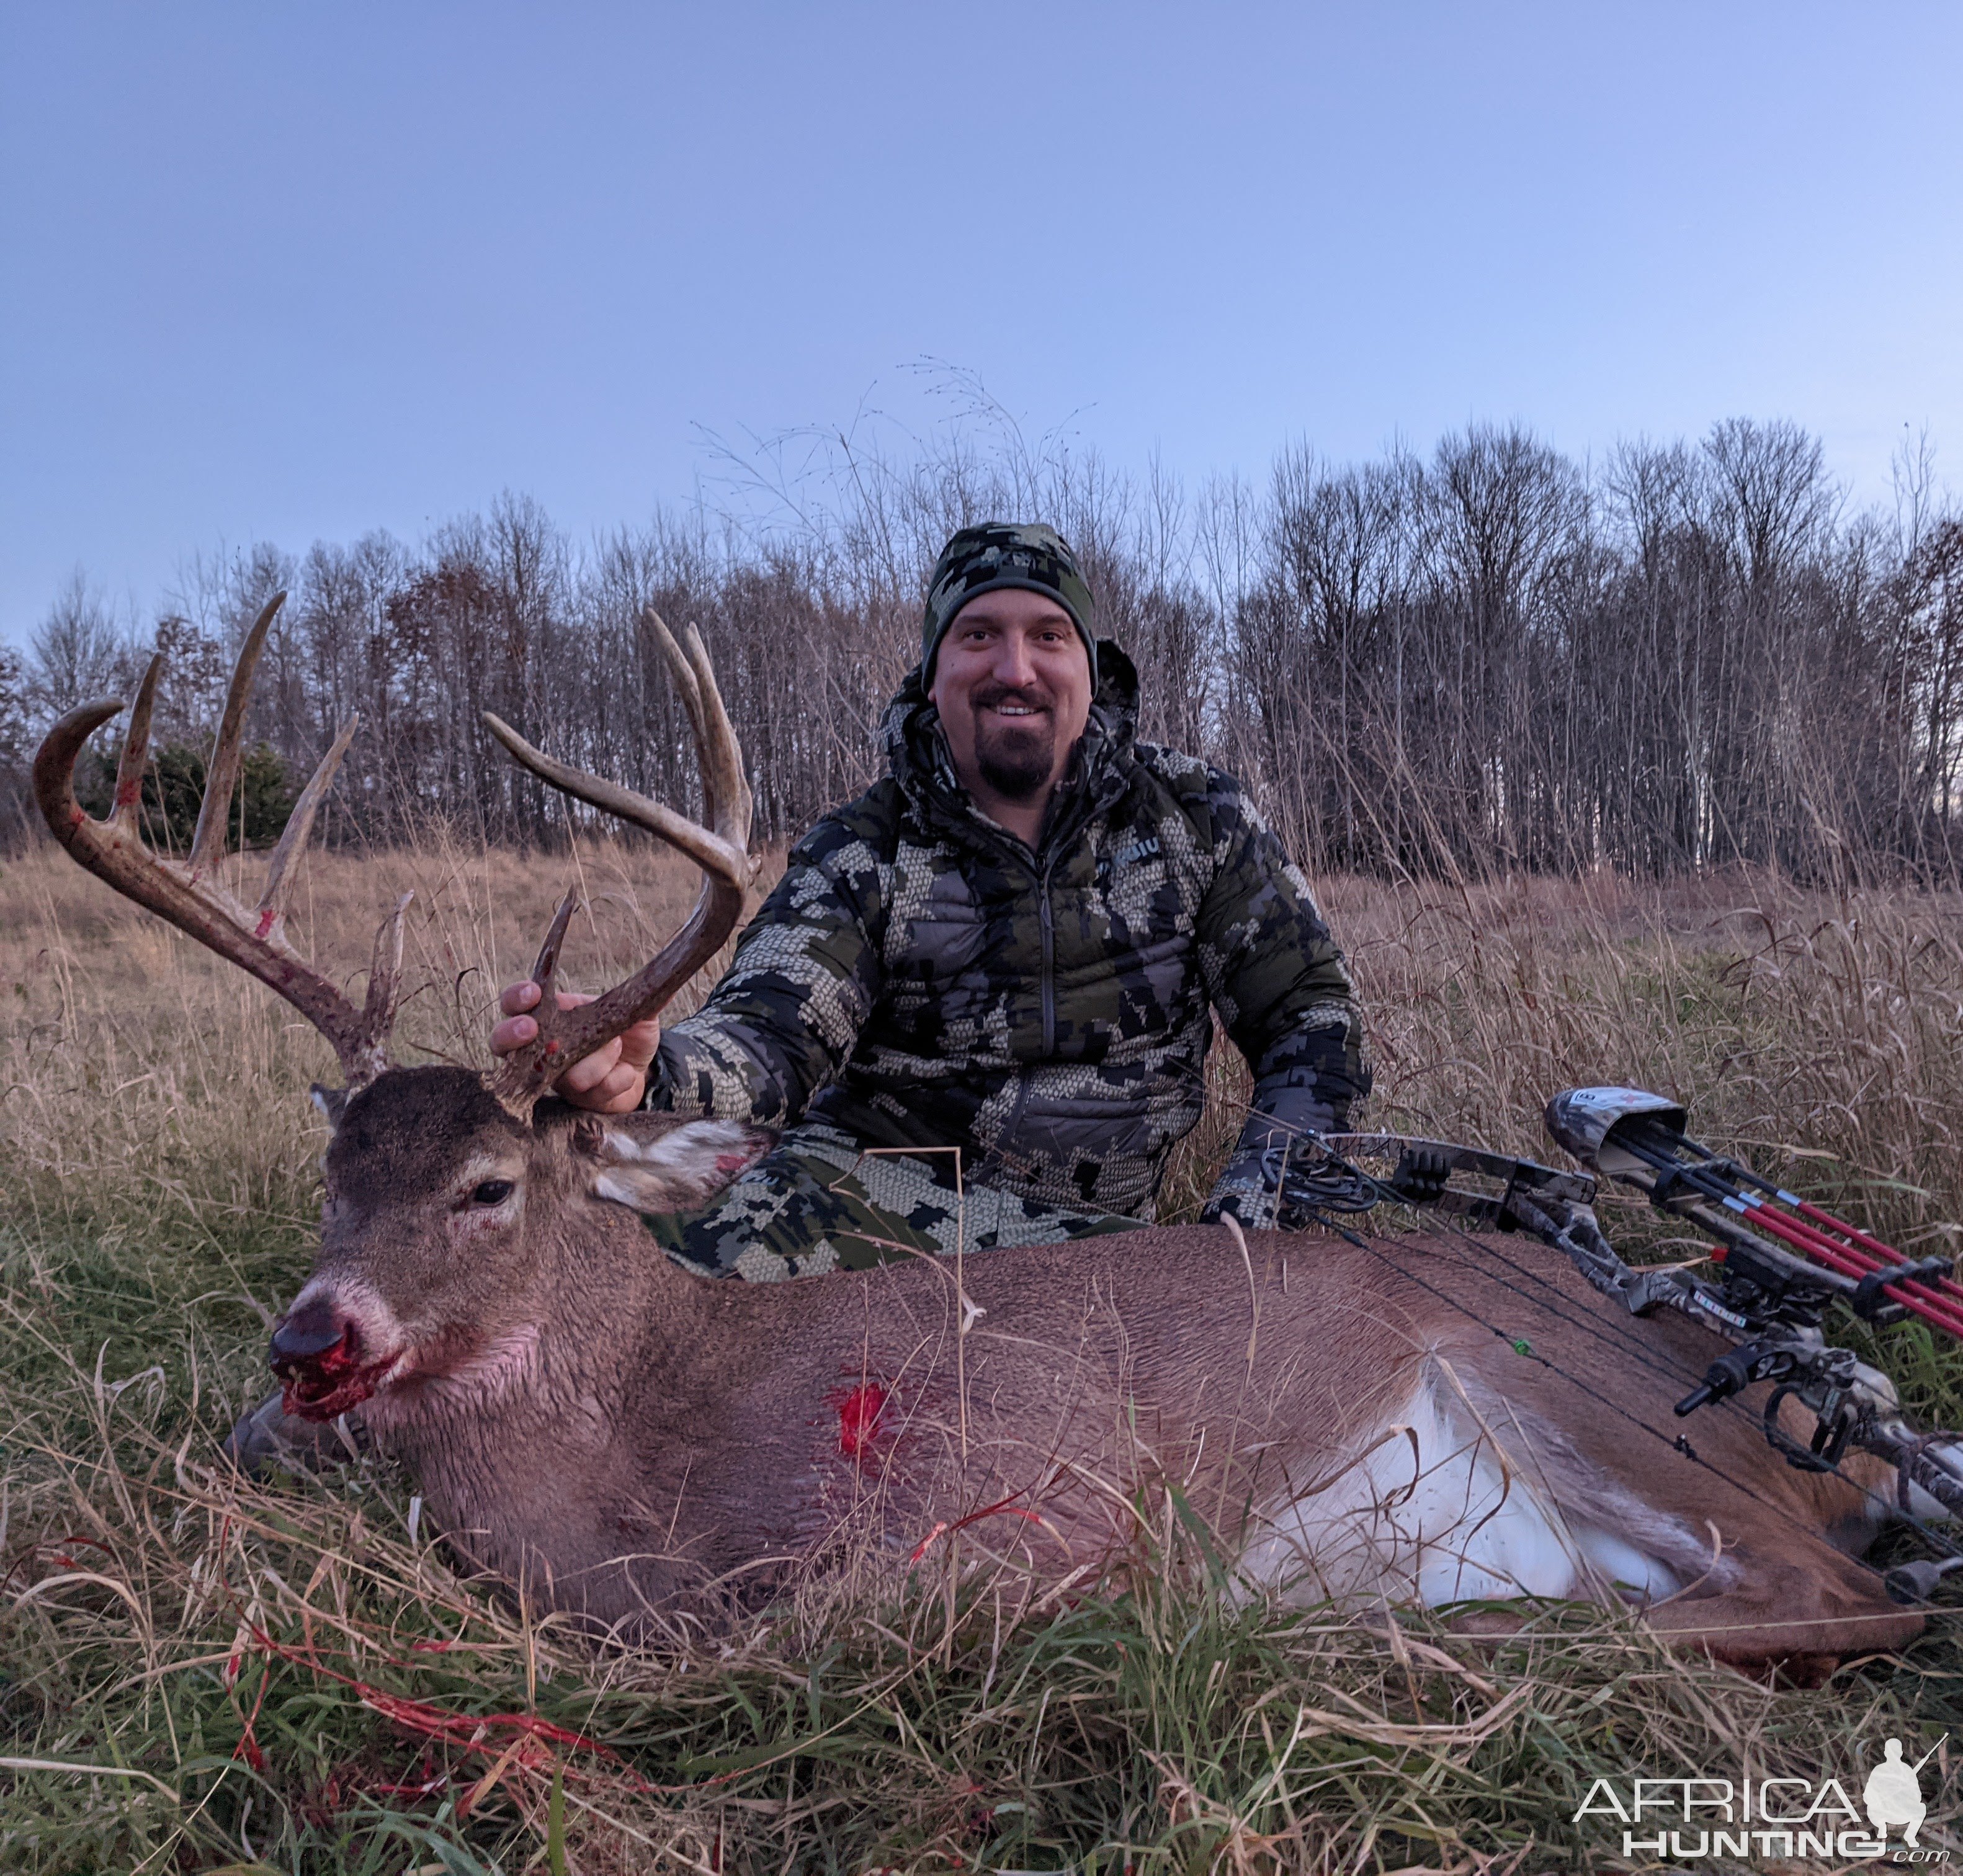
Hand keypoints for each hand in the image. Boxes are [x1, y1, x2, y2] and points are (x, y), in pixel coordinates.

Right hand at [491, 980, 660, 1114]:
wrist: (642, 1070)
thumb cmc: (627, 1033)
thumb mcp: (635, 1009)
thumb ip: (641, 993)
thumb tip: (666, 971)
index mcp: (552, 1013)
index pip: (516, 1002)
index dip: (516, 997)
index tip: (531, 993)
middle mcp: (542, 1046)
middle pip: (501, 1043)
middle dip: (511, 1035)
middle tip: (531, 1030)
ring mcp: (555, 1076)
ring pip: (556, 1074)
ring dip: (594, 1061)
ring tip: (617, 1047)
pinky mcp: (575, 1101)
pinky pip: (591, 1093)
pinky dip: (615, 1080)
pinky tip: (627, 1073)